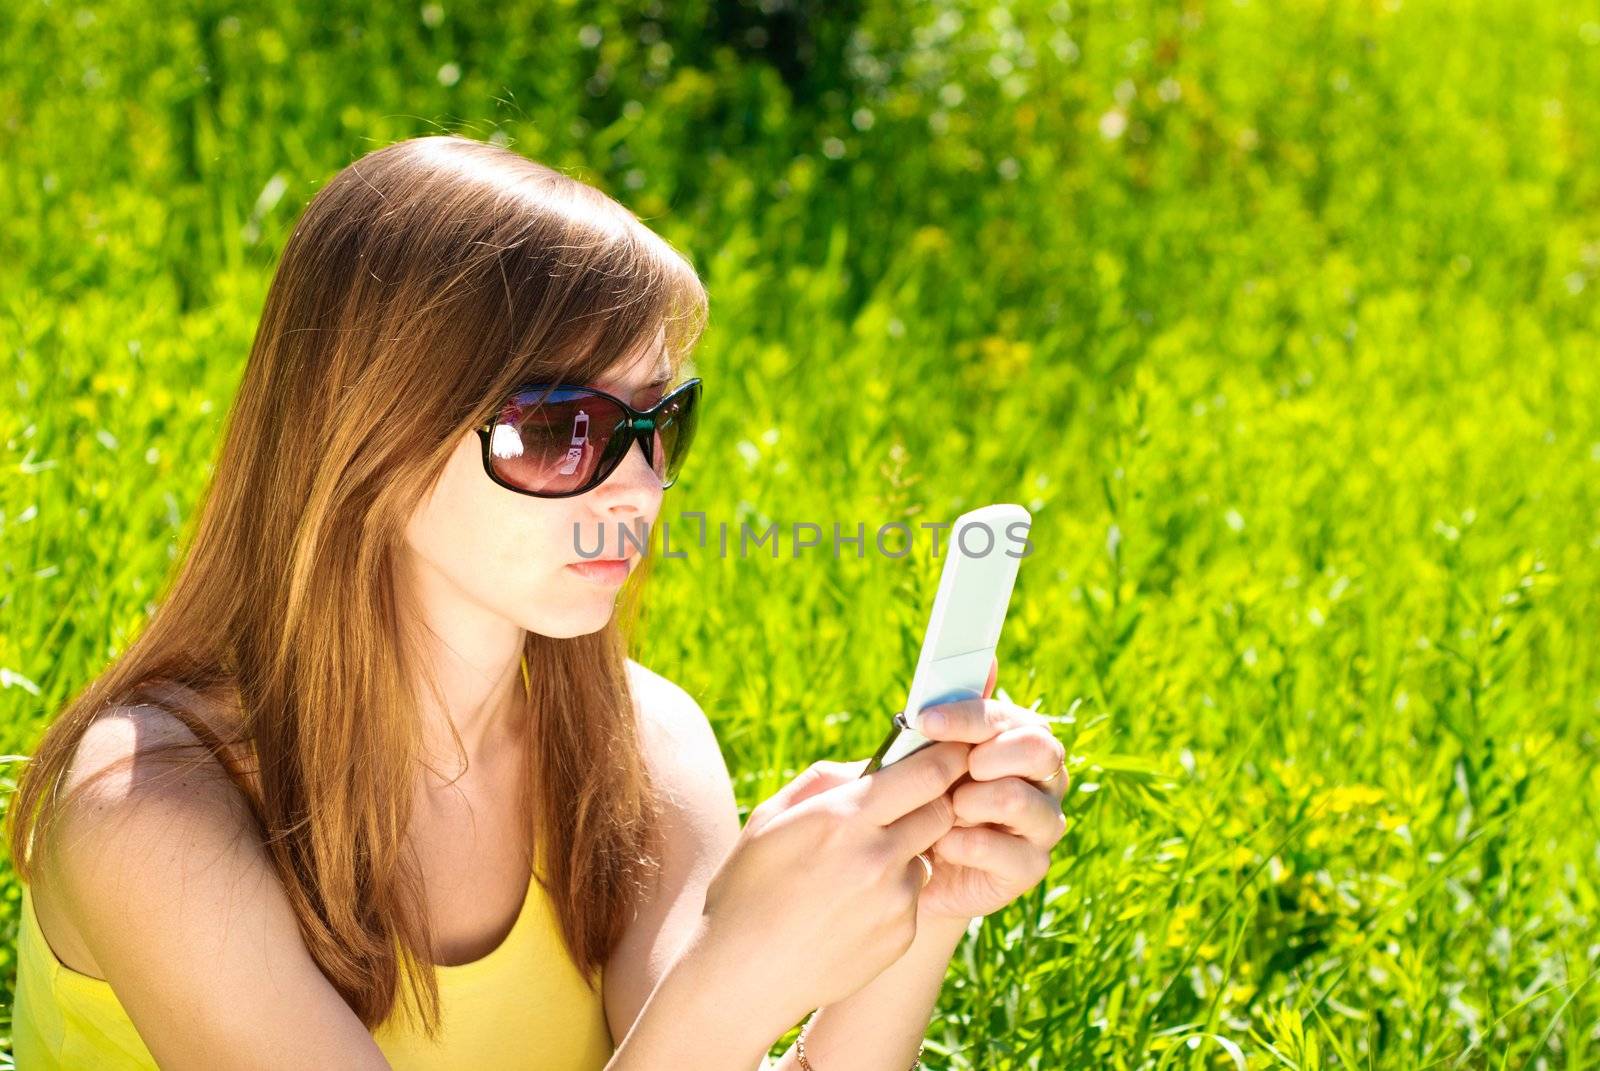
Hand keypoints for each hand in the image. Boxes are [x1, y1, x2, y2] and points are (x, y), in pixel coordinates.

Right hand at [697, 733, 973, 1032]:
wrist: (741, 975)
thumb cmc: (747, 887)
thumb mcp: (770, 818)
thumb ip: (825, 780)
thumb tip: (870, 764)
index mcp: (843, 818)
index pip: (928, 773)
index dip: (947, 757)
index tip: (952, 750)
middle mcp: (878, 857)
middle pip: (942, 810)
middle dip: (931, 801)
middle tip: (905, 805)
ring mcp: (894, 900)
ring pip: (925, 854)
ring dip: (906, 851)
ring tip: (857, 870)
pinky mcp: (901, 935)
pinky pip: (913, 897)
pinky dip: (893, 893)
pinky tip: (851, 907)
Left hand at [912, 656, 1068, 922]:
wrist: (906, 864)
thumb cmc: (921, 795)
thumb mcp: (925, 752)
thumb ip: (956, 711)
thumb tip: (988, 661)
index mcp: (1022, 741)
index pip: (1013, 717)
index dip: (969, 717)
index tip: (927, 721)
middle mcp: (1044, 779)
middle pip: (1041, 749)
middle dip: (990, 756)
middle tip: (956, 770)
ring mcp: (1042, 824)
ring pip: (1022, 800)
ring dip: (973, 803)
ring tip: (945, 812)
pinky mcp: (1030, 867)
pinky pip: (1012, 854)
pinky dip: (968, 846)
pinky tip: (942, 846)